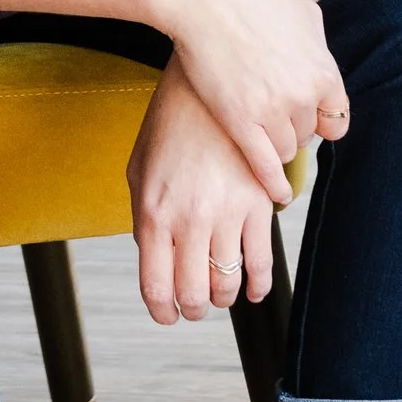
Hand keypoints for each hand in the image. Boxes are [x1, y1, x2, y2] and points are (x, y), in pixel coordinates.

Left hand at [128, 66, 284, 325]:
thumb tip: (154, 256)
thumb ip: (142, 217)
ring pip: (228, 284)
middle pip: (193, 294)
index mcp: (152, 215)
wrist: (210, 85)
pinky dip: (259, 286)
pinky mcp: (258, 204)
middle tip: (194, 307)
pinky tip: (254, 291)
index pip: (156, 287)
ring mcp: (226, 214)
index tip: (168, 315)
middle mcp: (188, 221)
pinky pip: (262, 262)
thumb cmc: (169, 125)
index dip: (163, 311)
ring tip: (220, 295)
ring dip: (223, 298)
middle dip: (192, 309)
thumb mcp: (139, 168)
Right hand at [156, 0, 347, 201]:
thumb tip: (319, 58)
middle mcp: (303, 96)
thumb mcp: (303, 13)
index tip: (306, 120)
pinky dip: (271, 183)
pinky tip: (274, 193)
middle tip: (270, 117)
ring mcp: (272, 112)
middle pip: (306, 134)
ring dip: (274, 146)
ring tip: (258, 136)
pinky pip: (264, 166)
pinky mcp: (240, 123)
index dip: (319, 121)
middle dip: (291, 128)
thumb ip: (317, 44)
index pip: (335, 119)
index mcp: (324, 72)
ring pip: (284, 150)